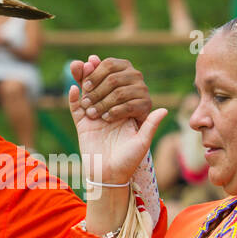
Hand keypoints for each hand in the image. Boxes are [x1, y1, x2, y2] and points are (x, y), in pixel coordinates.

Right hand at [69, 54, 164, 184]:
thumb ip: (150, 126)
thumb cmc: (129, 161)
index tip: (108, 63)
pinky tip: (73, 89)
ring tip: (80, 65)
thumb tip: (164, 110)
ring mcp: (94, 117)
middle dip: (95, 72)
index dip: (112, 75)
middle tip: (92, 61)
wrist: (110, 177)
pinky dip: (73, 98)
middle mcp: (109, 110)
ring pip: (86, 93)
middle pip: (100, 86)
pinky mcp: (82, 126)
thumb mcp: (142, 143)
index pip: (118, 88)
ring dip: (82, 79)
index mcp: (124, 111)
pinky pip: (75, 109)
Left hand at [73, 55, 153, 123]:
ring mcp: (143, 89)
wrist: (111, 138)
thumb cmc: (98, 111)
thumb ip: (82, 78)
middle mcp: (135, 74)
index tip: (84, 87)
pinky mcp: (147, 105)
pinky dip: (115, 112)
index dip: (94, 75)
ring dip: (103, 104)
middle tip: (85, 104)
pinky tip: (106, 117)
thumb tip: (79, 62)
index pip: (109, 64)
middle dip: (96, 92)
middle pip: (113, 79)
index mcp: (122, 66)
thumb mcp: (87, 95)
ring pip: (119, 93)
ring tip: (92, 113)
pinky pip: (129, 106)